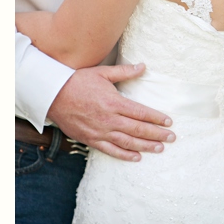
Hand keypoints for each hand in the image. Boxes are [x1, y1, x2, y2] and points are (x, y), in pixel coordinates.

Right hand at [47, 63, 174, 160]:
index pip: (141, 113)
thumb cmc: (78, 81)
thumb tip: (144, 66)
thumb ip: (125, 71)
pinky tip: (137, 157)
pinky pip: (110, 150)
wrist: (51, 95)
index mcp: (113, 102)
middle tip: (172, 137)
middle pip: (137, 129)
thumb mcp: (102, 73)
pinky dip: (124, 155)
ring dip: (145, 146)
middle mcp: (108, 119)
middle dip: (157, 134)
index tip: (169, 122)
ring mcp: (99, 131)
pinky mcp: (90, 139)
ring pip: (127, 142)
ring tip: (160, 148)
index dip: (156, 118)